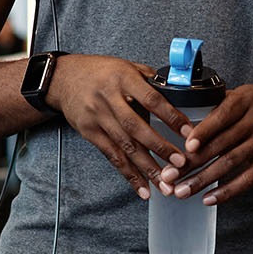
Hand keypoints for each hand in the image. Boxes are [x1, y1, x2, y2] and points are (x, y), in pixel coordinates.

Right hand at [44, 55, 193, 199]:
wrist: (64, 78)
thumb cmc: (100, 71)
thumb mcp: (126, 66)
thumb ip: (150, 80)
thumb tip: (179, 93)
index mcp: (123, 78)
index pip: (151, 99)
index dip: (171, 117)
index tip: (188, 132)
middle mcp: (109, 98)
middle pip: (137, 127)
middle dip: (160, 148)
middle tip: (180, 164)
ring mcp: (98, 117)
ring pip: (125, 146)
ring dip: (147, 168)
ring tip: (165, 185)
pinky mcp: (90, 133)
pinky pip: (112, 156)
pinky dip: (129, 174)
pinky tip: (143, 188)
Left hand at [162, 85, 252, 205]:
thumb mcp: (247, 94)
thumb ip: (221, 104)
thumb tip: (186, 118)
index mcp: (246, 99)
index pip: (220, 116)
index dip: (202, 133)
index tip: (184, 148)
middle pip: (220, 144)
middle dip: (193, 162)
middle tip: (171, 176)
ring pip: (229, 163)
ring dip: (204, 180)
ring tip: (183, 191)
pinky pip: (247, 179)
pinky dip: (227, 191)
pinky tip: (209, 199)